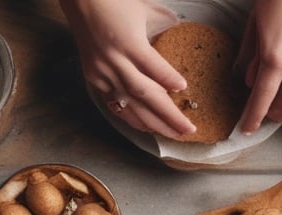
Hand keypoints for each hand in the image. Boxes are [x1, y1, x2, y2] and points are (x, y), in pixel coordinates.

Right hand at [58, 0, 196, 138]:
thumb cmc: (114, 1)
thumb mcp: (144, 8)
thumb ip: (163, 24)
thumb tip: (180, 31)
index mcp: (127, 42)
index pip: (152, 66)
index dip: (168, 79)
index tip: (184, 88)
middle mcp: (113, 60)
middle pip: (144, 93)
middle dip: (168, 115)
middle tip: (188, 129)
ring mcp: (101, 72)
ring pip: (129, 104)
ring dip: (153, 123)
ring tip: (173, 134)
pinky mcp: (93, 77)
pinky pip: (114, 104)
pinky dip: (131, 117)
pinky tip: (146, 128)